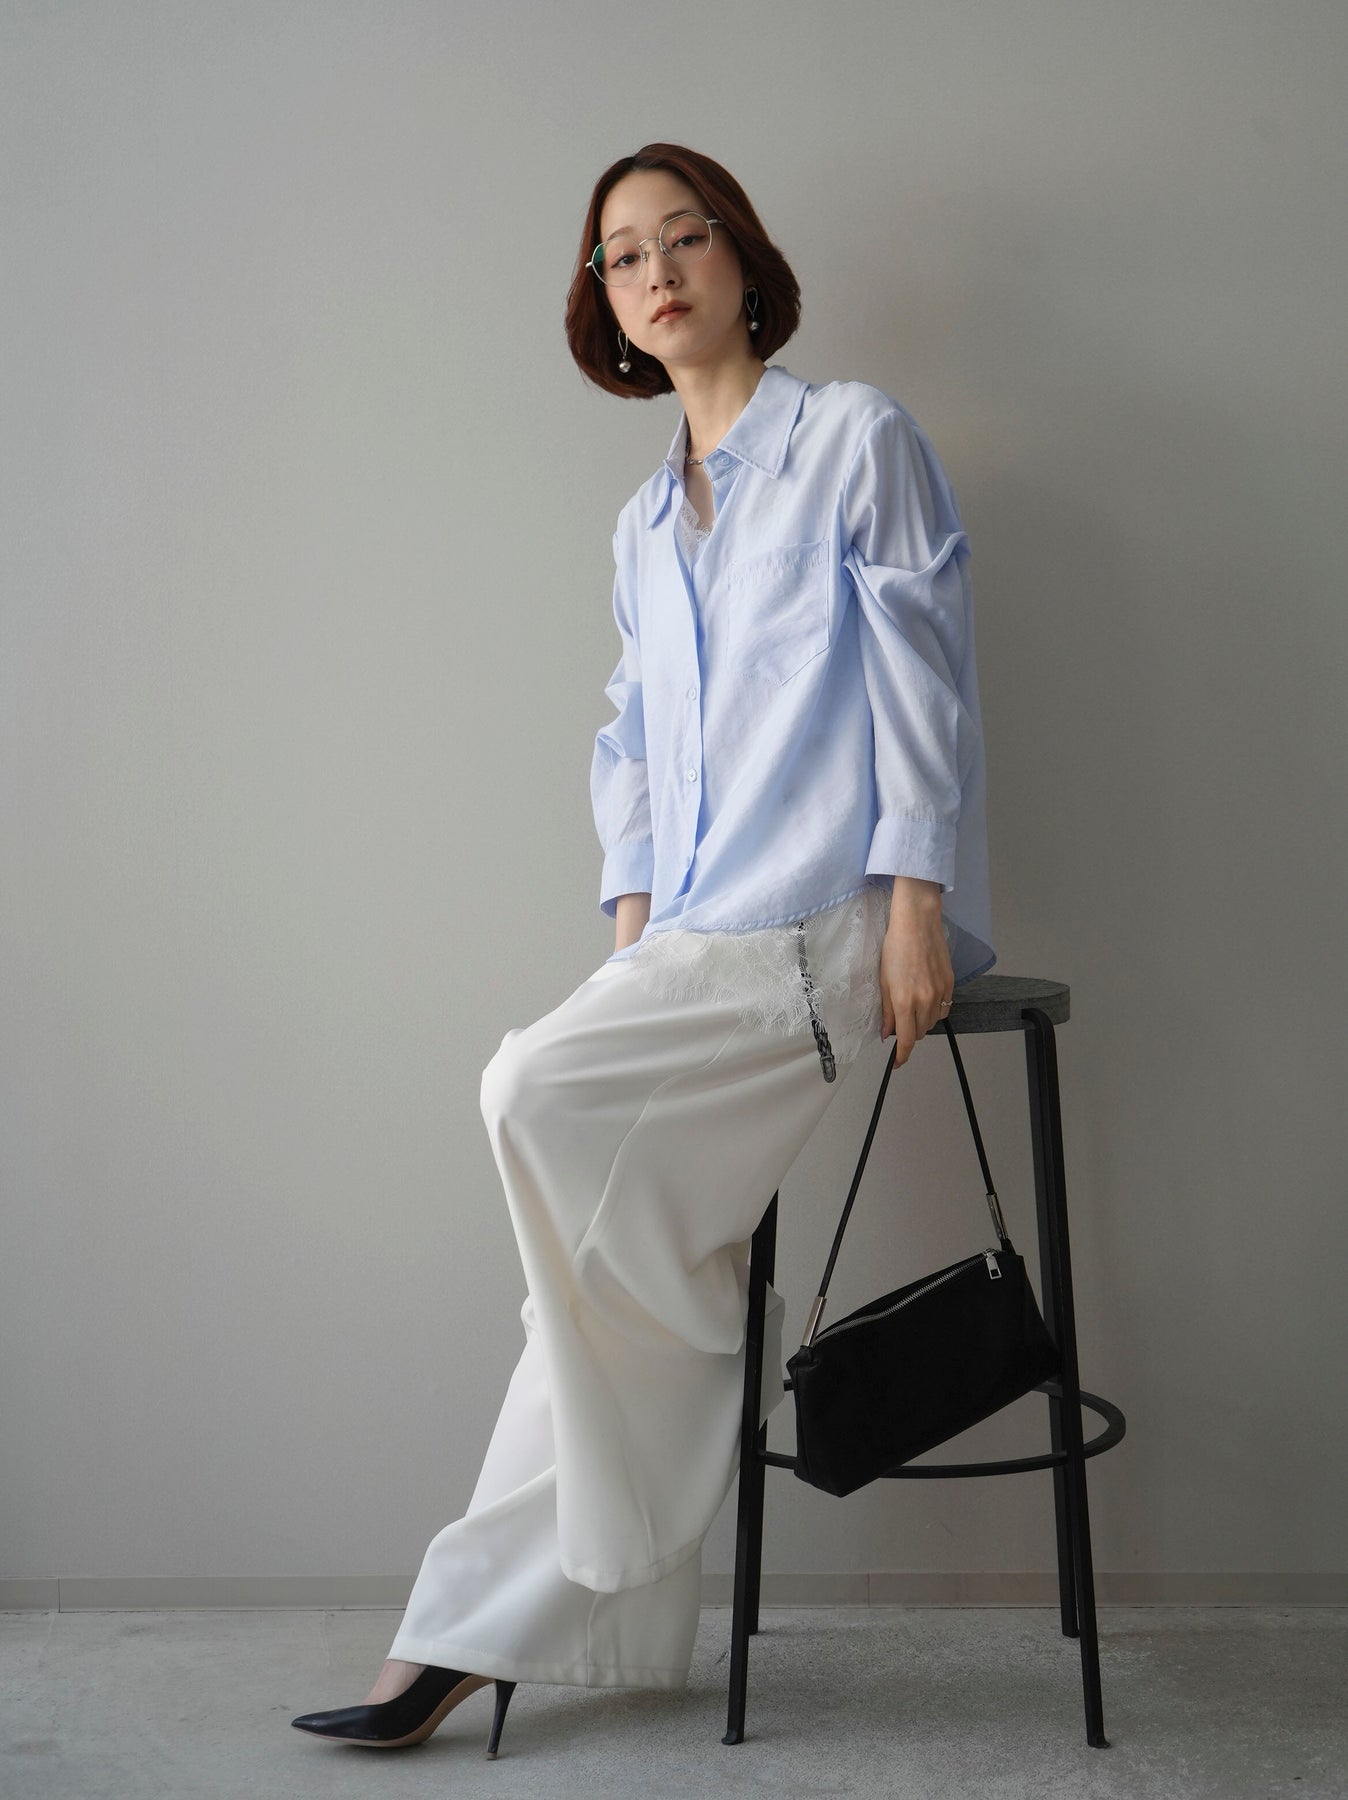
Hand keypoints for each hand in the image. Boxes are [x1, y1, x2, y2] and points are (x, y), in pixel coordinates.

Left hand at [879, 877, 953, 1067]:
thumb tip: (886, 1032)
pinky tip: (927, 1001)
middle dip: (910, 1034)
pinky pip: (945, 1008)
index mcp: (904, 1001)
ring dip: (922, 1023)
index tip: (898, 1062)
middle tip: (899, 1022)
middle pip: (920, 1033)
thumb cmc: (895, 947)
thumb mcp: (883, 980)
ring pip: (933, 1022)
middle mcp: (924, 1000)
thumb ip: (886, 1010)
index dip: (902, 1055)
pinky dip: (936, 1011)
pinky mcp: (951, 983)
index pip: (907, 1039)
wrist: (918, 923)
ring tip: (913, 1008)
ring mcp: (940, 992)